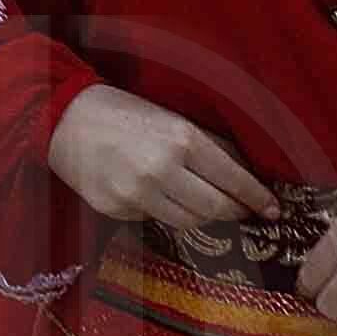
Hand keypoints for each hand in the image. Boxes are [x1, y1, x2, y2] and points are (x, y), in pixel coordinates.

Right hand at [42, 82, 281, 244]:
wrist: (65, 118)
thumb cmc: (124, 112)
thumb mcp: (173, 118)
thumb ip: (209, 145)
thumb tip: (244, 172)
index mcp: (182, 140)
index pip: (233, 179)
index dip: (257, 197)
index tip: (272, 209)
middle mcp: (161, 170)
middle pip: (215, 209)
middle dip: (235, 212)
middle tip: (242, 212)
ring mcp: (135, 194)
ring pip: (188, 223)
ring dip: (202, 216)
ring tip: (203, 205)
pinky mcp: (115, 209)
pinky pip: (154, 220)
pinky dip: (163, 212)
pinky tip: (157, 196)